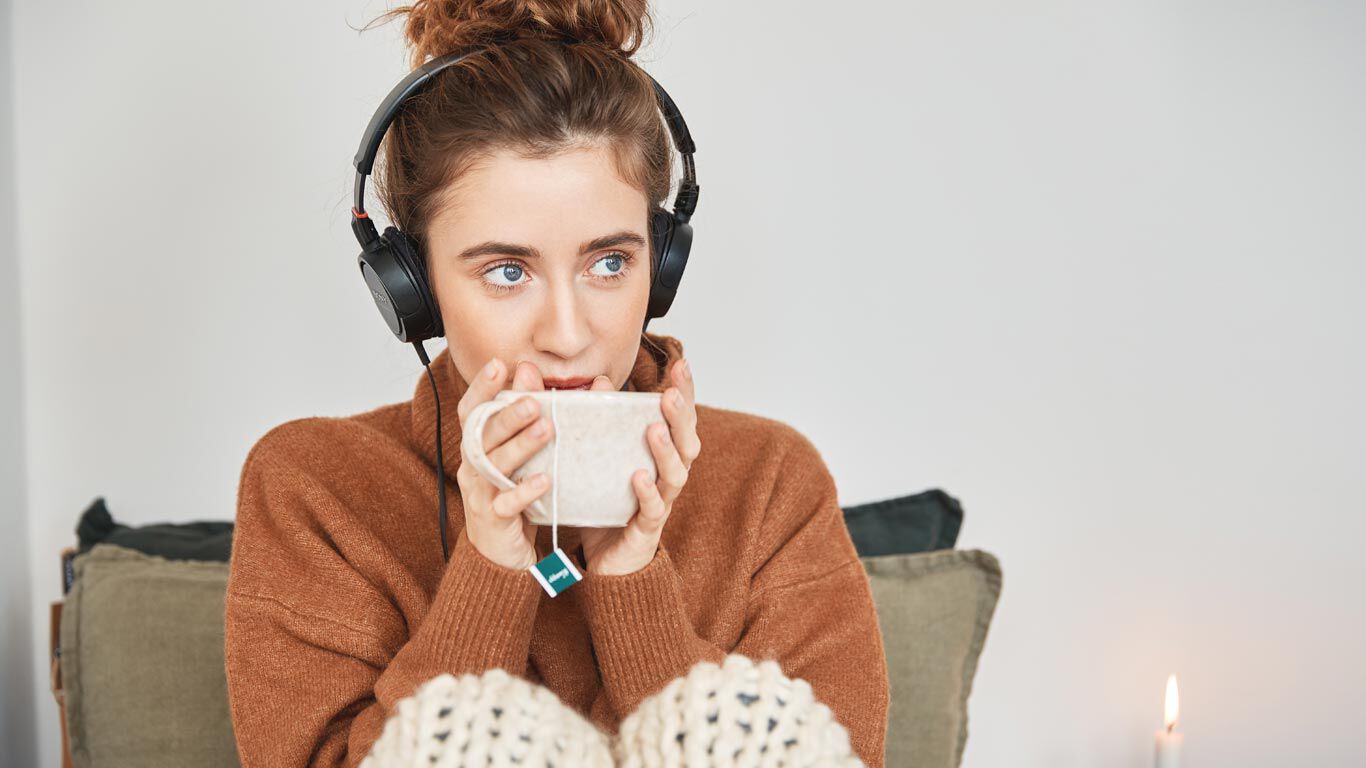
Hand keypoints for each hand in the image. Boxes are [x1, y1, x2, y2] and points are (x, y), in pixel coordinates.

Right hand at [454, 358, 552, 569]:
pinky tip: (544, 480)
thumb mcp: (520, 457)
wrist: (500, 556)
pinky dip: (524, 491)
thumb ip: (526, 419)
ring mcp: (481, 495)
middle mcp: (474, 468)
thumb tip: (533, 373)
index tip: (498, 364)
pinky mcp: (495, 522)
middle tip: (533, 398)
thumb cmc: (514, 499)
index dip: (481, 388)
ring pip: (495, 466)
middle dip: (507, 414)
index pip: (472, 412)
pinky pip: (507, 505)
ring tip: (546, 428)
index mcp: (478, 449)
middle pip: (484, 435)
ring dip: (521, 446)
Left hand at [580, 357, 697, 575]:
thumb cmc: (607, 503)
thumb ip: (597, 419)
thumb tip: (595, 380)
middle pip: (688, 442)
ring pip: (676, 474)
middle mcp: (668, 475)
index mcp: (661, 454)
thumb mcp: (599, 457)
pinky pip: (653, 509)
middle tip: (670, 393)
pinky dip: (648, 492)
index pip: (680, 418)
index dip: (686, 392)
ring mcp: (662, 502)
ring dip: (666, 450)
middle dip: (682, 416)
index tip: (682, 364)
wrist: (606, 560)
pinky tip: (639, 477)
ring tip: (654, 429)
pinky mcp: (647, 528)